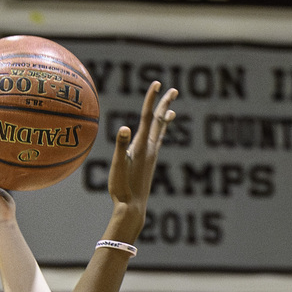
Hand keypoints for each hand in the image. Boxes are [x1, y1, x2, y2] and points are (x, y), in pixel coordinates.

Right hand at [106, 82, 177, 228]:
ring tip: (172, 110)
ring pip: (160, 132)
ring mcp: (151, 156)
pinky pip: (157, 142)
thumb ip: (121, 146)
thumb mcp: (118, 166)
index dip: (151, 99)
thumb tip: (124, 128)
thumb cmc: (122, 188)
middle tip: (173, 90)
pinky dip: (160, 133)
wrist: (133, 208)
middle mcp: (150, 149)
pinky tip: (160, 134)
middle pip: (158, 121)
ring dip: (165, 118)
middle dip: (164, 104)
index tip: (157, 83)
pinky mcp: (150, 164)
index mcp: (141, 146)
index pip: (146, 117)